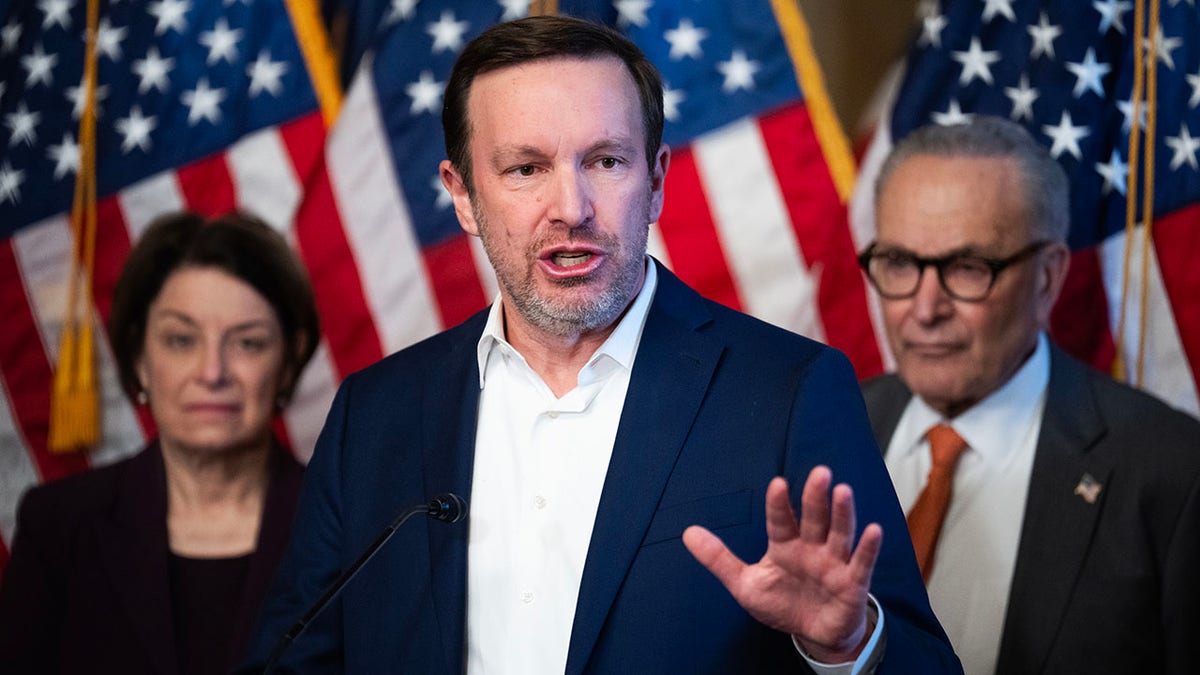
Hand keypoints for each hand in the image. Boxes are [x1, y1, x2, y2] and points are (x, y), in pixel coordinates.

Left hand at [682, 467, 882, 662]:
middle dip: (815, 497)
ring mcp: (834, 563)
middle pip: (813, 519)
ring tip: (843, 491)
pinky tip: (872, 530)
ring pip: (839, 534)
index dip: (779, 504)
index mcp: (785, 546)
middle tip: (819, 473)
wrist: (813, 633)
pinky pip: (861, 563)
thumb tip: (687, 533)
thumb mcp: (745, 584)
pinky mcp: (853, 583)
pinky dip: (867, 548)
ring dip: (842, 514)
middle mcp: (811, 548)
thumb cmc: (783, 603)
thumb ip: (719, 559)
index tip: (777, 484)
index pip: (780, 521)